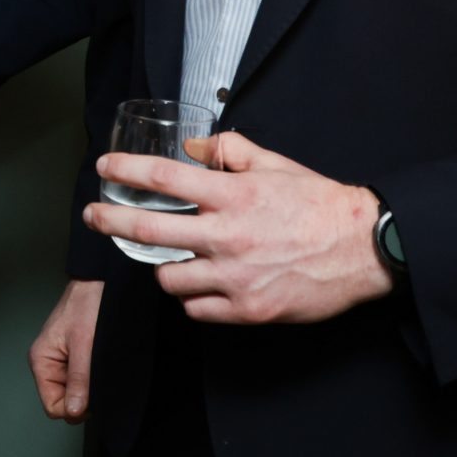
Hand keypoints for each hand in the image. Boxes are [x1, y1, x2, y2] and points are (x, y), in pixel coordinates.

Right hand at [30, 279, 100, 421]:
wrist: (101, 282)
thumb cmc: (88, 305)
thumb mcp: (85, 345)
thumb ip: (80, 380)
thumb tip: (74, 411)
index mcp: (41, 361)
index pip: (53, 406)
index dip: (74, 407)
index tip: (92, 395)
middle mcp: (48, 363)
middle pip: (64, 401)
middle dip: (83, 396)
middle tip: (97, 375)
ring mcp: (61, 361)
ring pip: (75, 392)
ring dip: (90, 385)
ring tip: (99, 363)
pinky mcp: (74, 357)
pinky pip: (83, 380)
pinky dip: (93, 376)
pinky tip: (100, 362)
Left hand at [83, 130, 391, 323]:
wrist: (365, 249)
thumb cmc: (319, 205)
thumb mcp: (274, 164)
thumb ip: (229, 150)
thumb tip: (192, 146)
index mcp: (233, 195)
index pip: (162, 178)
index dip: (125, 171)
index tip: (103, 169)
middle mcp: (227, 235)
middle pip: (146, 231)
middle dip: (108, 221)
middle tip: (92, 216)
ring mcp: (235, 277)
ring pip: (168, 278)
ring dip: (163, 268)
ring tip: (173, 259)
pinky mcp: (247, 310)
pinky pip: (196, 309)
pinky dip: (193, 298)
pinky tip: (201, 286)